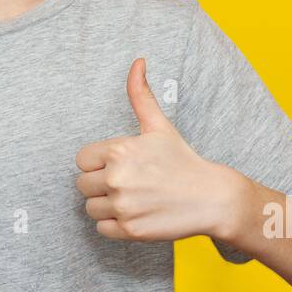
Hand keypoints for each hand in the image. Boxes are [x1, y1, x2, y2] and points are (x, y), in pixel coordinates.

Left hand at [75, 57, 240, 242]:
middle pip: (82, 185)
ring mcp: (123, 207)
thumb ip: (140, 94)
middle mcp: (116, 179)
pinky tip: (135, 214)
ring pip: (90, 208)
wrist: (210, 197)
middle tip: (128, 183)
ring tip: (132, 198)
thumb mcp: (159, 125)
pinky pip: (101, 229)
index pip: (81, 160)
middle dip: (100, 184)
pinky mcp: (129, 231)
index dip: (98, 163)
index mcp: (118, 151)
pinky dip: (115, 225)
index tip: (120, 165)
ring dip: (106, 206)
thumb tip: (138, 61)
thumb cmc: (182, 159)